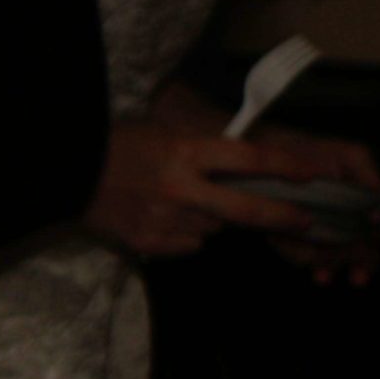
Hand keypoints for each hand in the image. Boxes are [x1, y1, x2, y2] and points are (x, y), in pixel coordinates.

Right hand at [85, 124, 339, 255]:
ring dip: (213, 218)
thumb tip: (245, 174)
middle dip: (281, 216)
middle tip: (306, 221)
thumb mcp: (166, 134)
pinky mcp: (148, 243)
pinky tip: (161, 217)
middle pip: (245, 209)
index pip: (249, 159)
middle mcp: (180, 188)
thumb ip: (205, 153)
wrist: (65, 173)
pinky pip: (187, 244)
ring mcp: (164, 220)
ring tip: (182, 200)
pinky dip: (184, 234)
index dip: (286, 168)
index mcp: (185, 152)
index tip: (313, 175)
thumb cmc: (118, 146)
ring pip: (214, 227)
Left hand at [248, 123, 379, 286]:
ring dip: (330, 263)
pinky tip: (296, 249)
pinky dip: (300, 254)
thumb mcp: (349, 156)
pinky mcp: (296, 241)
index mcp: (369, 202)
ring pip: (336, 259)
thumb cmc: (312, 152)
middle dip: (365, 265)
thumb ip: (369, 175)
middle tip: (359, 276)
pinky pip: (303, 255)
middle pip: (370, 253)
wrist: (266, 157)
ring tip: (322, 268)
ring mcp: (325, 234)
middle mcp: (351, 223)